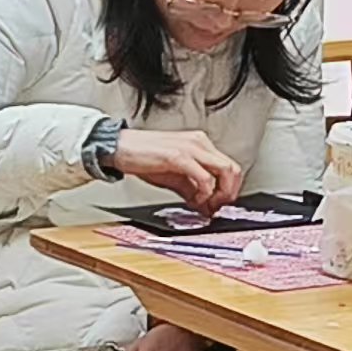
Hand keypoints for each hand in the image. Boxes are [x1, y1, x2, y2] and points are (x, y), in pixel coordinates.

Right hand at [108, 128, 245, 208]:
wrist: (118, 147)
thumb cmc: (142, 157)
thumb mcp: (172, 175)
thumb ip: (191, 189)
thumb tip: (205, 205)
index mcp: (199, 144)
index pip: (229, 166)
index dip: (229, 189)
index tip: (219, 204)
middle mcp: (199, 143)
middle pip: (233, 169)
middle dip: (229, 193)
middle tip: (217, 208)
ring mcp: (190, 148)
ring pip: (225, 171)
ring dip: (221, 194)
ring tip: (208, 205)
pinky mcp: (178, 156)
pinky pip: (204, 177)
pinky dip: (204, 193)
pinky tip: (194, 200)